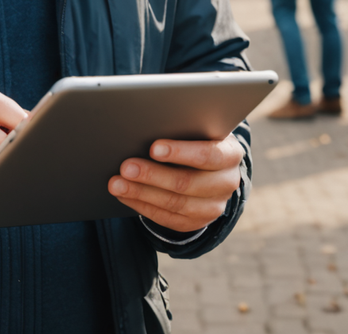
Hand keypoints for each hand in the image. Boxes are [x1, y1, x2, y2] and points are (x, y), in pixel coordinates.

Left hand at [107, 137, 244, 235]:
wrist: (209, 166)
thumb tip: (146, 126)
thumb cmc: (195, 137)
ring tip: (116, 183)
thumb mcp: (196, 128)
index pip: (209, 155)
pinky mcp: (197, 222)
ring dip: (141, 193)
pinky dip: (142, 206)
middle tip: (126, 166)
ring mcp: (214, 207)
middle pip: (187, 182)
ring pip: (175, 203)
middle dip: (152, 175)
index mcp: (231, 153)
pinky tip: (124, 195)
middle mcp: (227, 182)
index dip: (181, 152)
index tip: (153, 148)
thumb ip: (182, 127)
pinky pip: (167, 219)